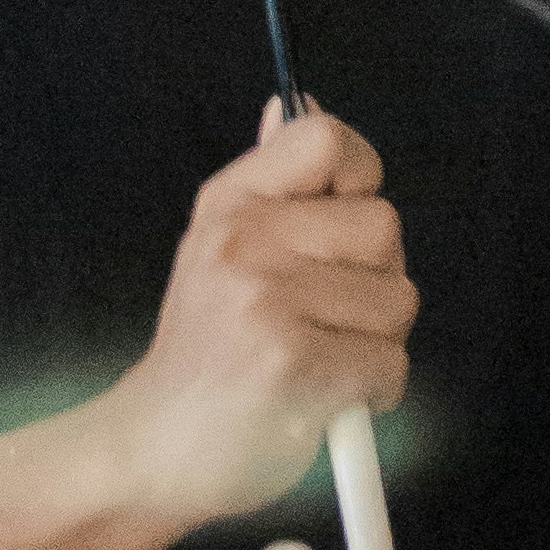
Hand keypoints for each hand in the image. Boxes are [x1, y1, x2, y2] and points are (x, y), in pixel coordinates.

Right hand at [101, 100, 413, 531]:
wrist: (151, 449)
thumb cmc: (203, 354)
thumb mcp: (216, 246)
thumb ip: (269, 181)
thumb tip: (293, 101)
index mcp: (228, 203)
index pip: (327, 139)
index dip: (359, 177)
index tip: (343, 223)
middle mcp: (243, 242)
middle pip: (384, 226)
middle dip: (375, 277)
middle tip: (323, 314)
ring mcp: (267, 303)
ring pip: (398, 299)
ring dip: (376, 341)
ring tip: (319, 357)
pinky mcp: (293, 367)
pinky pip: (390, 364)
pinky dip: (373, 393)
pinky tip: (325, 398)